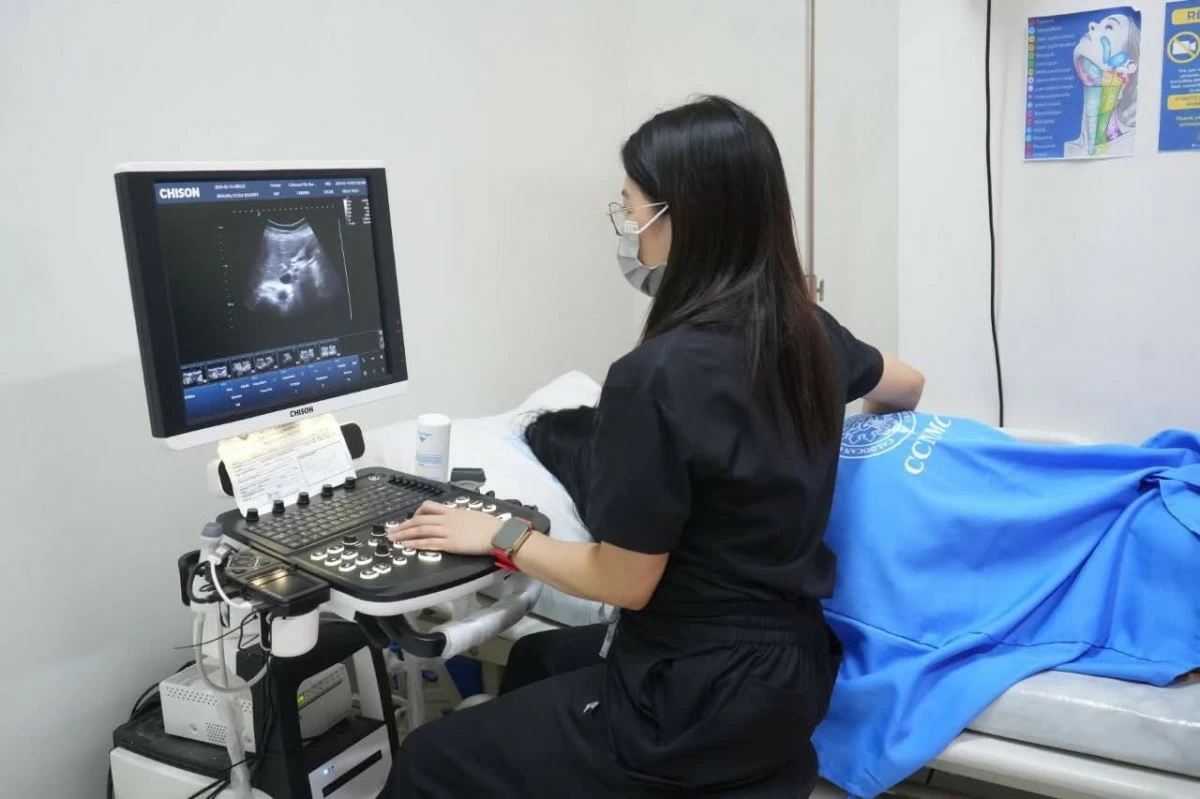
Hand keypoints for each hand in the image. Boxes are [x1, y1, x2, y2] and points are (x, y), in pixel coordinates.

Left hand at [387, 501, 501, 556]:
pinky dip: (415, 544)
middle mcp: (446, 519)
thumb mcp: (471, 514)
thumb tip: (454, 519)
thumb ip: (459, 516)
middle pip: (419, 520)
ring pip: (420, 531)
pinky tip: (406, 546)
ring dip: (404, 534)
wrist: (497, 533)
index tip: (410, 518)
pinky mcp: (449, 544)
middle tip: (391, 530)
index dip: (416, 513)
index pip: (428, 507)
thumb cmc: (489, 525)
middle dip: (403, 525)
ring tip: (393, 539)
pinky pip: (428, 543)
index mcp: (451, 511)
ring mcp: (447, 531)